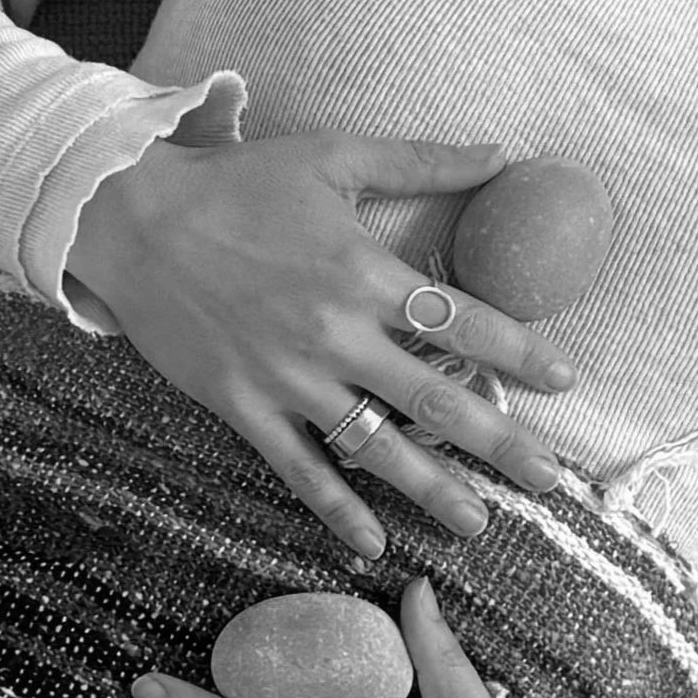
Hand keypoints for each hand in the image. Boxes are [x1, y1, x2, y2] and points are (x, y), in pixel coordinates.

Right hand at [66, 131, 573, 558]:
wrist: (133, 217)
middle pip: (437, 400)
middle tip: (552, 481)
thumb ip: (422, 159)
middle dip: (502, 444)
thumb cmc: (238, 183)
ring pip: (376, 447)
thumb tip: (506, 151)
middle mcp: (337, 335)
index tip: (565, 381)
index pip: (464, 321)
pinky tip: (371, 546)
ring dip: (432, 491)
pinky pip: (297, 469)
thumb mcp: (333, 155)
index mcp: (365, 272)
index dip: (521, 352)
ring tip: (479, 526)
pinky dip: (334, 510)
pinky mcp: (244, 407)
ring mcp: (289, 379)